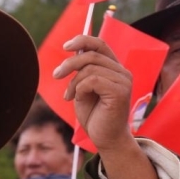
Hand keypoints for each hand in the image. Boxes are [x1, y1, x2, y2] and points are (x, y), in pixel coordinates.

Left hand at [53, 35, 132, 151]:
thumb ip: (82, 70)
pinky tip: (76, 99)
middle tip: (56, 75)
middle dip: (69, 64)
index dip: (82, 40)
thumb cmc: (94, 115)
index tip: (65, 47)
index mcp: (114, 68)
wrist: (105, 138)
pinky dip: (79, 88)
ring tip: (68, 95)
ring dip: (73, 82)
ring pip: (90, 68)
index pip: (100, 44)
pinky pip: (92, 80)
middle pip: (91, 54)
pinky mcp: (120, 92)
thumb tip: (73, 51)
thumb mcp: (83, 88)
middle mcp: (122, 72)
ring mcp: (123, 81)